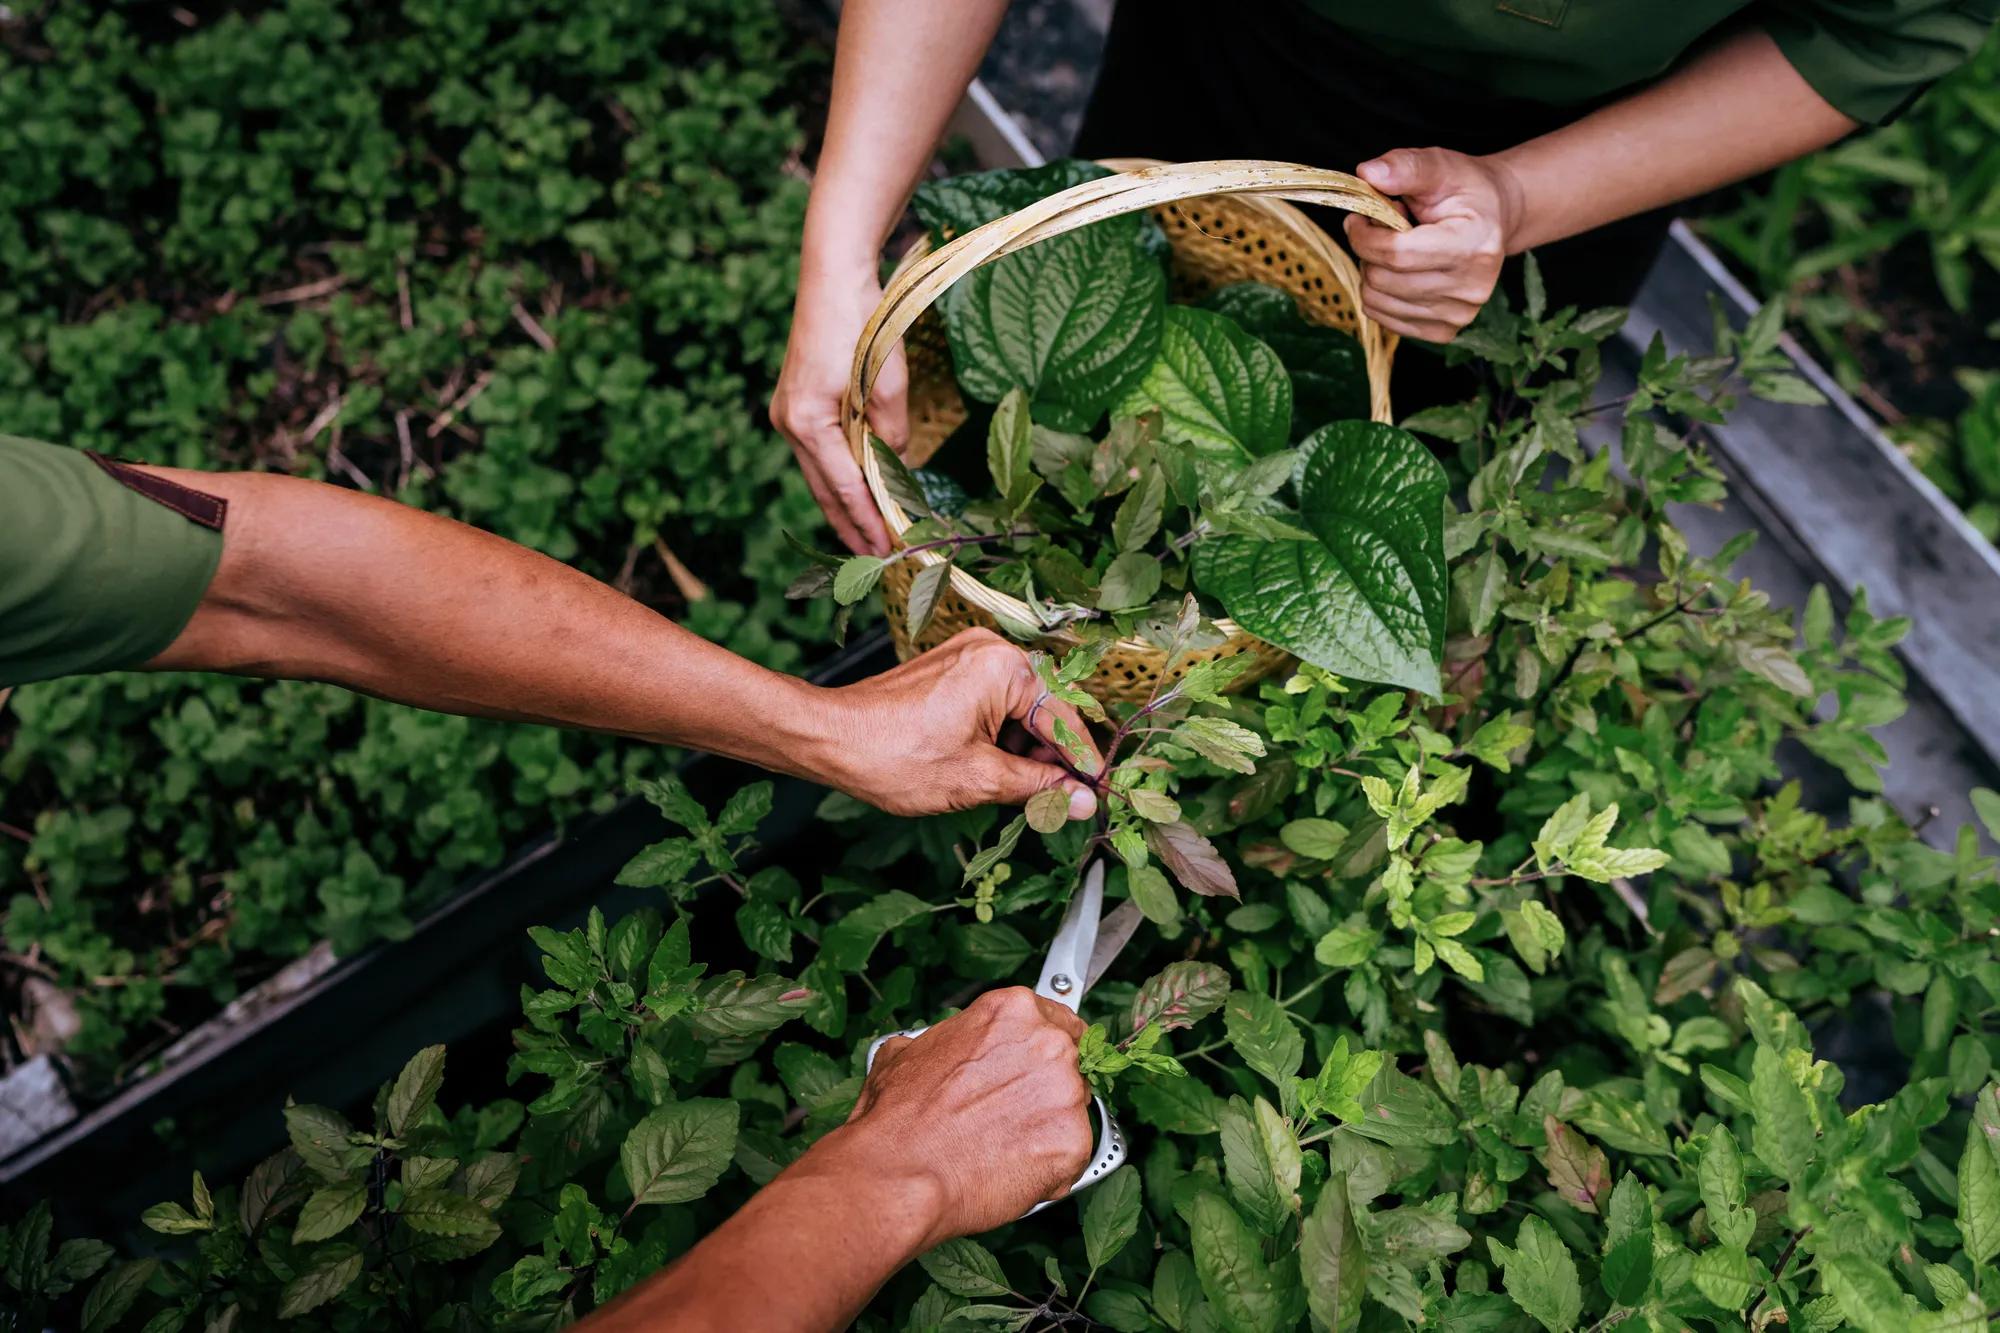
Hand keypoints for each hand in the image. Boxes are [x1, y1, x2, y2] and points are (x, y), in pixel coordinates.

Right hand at [771, 255, 908, 554]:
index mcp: (807, 422)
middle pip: (823, 491)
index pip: (843, 488)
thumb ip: (892, 434)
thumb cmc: (863, 321)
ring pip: (819, 475)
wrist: (833, 275)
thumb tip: (896, 470)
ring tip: (867, 538)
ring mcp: (787, 414)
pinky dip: (837, 476)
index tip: (886, 553)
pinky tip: (855, 493)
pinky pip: (819, 453)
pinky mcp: (795, 403)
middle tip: (874, 562)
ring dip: (843, 505)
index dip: (867, 522)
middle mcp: (789, 423)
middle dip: (850, 527)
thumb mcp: (888, 383)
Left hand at [817, 629, 1102, 819]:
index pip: (1064, 719)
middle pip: (1044, 710)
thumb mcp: (978, 779)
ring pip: (1018, 710)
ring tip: (1024, 795)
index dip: (1083, 764)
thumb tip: (1082, 800)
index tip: (1098, 796)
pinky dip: (1000, 739)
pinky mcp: (950, 671)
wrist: (829, 740)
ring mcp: (968, 657)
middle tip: (1061, 804)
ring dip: (1025, 752)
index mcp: (1005, 667)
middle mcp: (991, 650)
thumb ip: (1039, 787)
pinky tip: (997, 773)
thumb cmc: (895, 756)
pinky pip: (993, 704)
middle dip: (1052, 759)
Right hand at [842, 987, 1093, 1242]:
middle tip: (1015, 1115)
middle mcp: (1049, 1044)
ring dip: (1050, 1129)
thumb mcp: (911, 1050)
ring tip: (1006, 1149)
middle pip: (1073, 1064)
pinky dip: (1051, 1169)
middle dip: (1049, 1090)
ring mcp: (1066, 1094)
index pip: (1058, 1022)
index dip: (1045, 1051)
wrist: (899, 1175)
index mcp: (1013, 1011)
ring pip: (1075, 1111)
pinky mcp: (1074, 1144)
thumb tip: (946, 1047)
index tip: (1038, 1069)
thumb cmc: (899, 1118)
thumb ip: (950, 1039)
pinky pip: (1074, 1156)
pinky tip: (1013, 1173)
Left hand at [1343, 148, 1525, 343]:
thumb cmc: (1464, 191)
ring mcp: (1459, 315)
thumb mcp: (1439, 166)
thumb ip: (1404, 166)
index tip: (1359, 217)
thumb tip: (1367, 172)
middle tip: (1386, 229)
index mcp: (1474, 245)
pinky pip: (1384, 318)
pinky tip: (1402, 271)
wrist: (1493, 218)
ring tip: (1398, 247)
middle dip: (1369, 250)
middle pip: (1382, 279)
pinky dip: (1381, 293)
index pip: (1396, 253)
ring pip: (1377, 301)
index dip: (1363, 235)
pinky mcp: (1444, 331)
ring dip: (1373, 270)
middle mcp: (1472, 288)